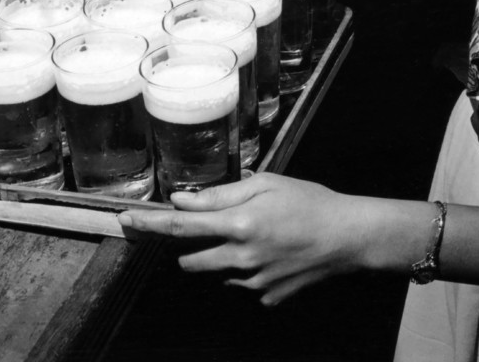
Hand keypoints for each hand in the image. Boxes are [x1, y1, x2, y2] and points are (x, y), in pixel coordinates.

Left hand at [119, 174, 371, 305]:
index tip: (128, 221)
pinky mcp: (268, 296)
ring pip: (219, 271)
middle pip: (191, 260)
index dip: (151, 225)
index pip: (182, 227)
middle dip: (187, 247)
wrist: (349, 237)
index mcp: (239, 224)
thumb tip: (184, 200)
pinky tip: (276, 250)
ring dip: (222, 254)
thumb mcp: (267, 183)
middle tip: (211, 226)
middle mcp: (241, 257)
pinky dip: (251, 267)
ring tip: (258, 233)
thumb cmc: (310, 201)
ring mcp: (254, 282)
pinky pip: (245, 282)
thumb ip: (223, 194)